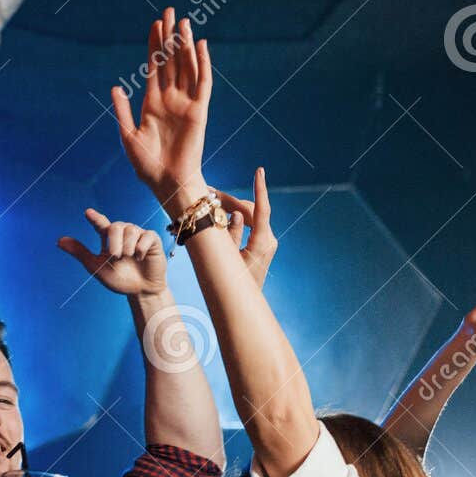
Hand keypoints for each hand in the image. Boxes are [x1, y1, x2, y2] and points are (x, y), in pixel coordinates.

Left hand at [57, 210, 167, 296]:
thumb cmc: (119, 279)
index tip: (87, 213)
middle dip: (114, 244)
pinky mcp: (152, 239)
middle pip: (116, 226)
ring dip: (128, 249)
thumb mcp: (97, 267)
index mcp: (109, 238)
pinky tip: (141, 257)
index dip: (95, 218)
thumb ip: (80, 252)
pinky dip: (141, 248)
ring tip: (130, 259)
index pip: (101, 224)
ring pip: (131, 230)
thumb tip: (59, 240)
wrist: (140, 291)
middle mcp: (123, 233)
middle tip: (116, 258)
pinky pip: (146, 236)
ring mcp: (138, 235)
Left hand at [112, 9, 212, 218]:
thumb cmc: (147, 166)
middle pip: (171, 61)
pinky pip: (203, 83)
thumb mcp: (128, 136)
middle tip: (169, 11)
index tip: (155, 24)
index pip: (154, 67)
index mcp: (152, 104)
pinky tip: (200, 46)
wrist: (167, 184)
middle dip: (170, 37)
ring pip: (187, 67)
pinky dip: (202, 64)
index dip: (154, 46)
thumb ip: (123, 111)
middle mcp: (170, 100)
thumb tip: (116, 87)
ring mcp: (186, 104)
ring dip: (185, 45)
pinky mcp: (199, 111)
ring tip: (184, 22)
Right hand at [216, 166, 277, 289]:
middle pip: (250, 210)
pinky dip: (234, 218)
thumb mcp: (227, 259)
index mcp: (262, 243)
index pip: (261, 210)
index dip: (260, 189)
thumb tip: (234, 215)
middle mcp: (268, 239)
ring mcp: (266, 241)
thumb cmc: (233, 286)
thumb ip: (231, 236)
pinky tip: (217, 215)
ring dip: (229, 208)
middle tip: (207, 192)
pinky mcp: (261, 243)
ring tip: (208, 203)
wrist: (244, 304)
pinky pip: (249, 223)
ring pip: (249, 215)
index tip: (259, 171)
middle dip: (229, 201)